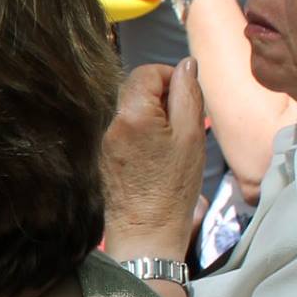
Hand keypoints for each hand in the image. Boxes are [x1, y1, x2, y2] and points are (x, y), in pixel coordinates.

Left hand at [101, 60, 207, 259]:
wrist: (146, 232)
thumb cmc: (174, 186)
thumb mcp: (191, 135)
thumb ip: (188, 94)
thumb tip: (186, 65)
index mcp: (132, 115)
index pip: (145, 72)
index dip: (169, 76)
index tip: (187, 95)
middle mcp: (111, 124)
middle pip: (136, 89)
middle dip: (162, 95)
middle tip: (184, 120)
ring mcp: (105, 141)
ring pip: (131, 110)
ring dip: (154, 114)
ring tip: (173, 140)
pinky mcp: (105, 156)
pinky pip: (125, 130)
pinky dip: (143, 132)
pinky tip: (158, 155)